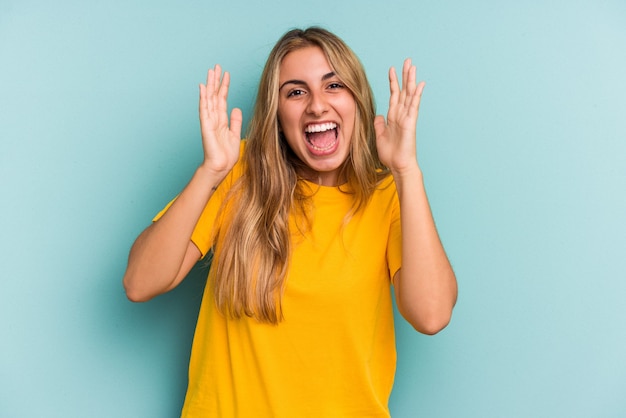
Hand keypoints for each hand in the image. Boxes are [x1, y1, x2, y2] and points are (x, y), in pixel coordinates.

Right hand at [198, 64, 242, 179]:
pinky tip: (203, 88)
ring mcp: (209, 121)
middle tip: (217, 66)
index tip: (226, 74)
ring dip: (210, 85)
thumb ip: (235, 121)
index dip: (224, 86)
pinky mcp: (206, 126)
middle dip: (216, 80)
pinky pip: (204, 109)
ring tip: (210, 71)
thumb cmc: (226, 155)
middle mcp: (214, 118)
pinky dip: (204, 98)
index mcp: (221, 120)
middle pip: (215, 95)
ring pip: (209, 99)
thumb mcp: (235, 135)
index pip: (222, 99)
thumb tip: (236, 108)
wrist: (220, 167)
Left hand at [374, 59, 424, 174]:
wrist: (398, 165)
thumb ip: (379, 124)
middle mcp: (401, 114)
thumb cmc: (390, 154)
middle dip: (404, 75)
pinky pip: (414, 106)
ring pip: (409, 94)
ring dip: (411, 80)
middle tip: (407, 61)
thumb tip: (378, 115)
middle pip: (403, 91)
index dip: (393, 82)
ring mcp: (407, 117)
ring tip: (412, 66)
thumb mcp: (379, 136)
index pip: (394, 95)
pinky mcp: (410, 122)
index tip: (392, 69)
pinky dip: (416, 95)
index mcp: (393, 117)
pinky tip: (420, 84)